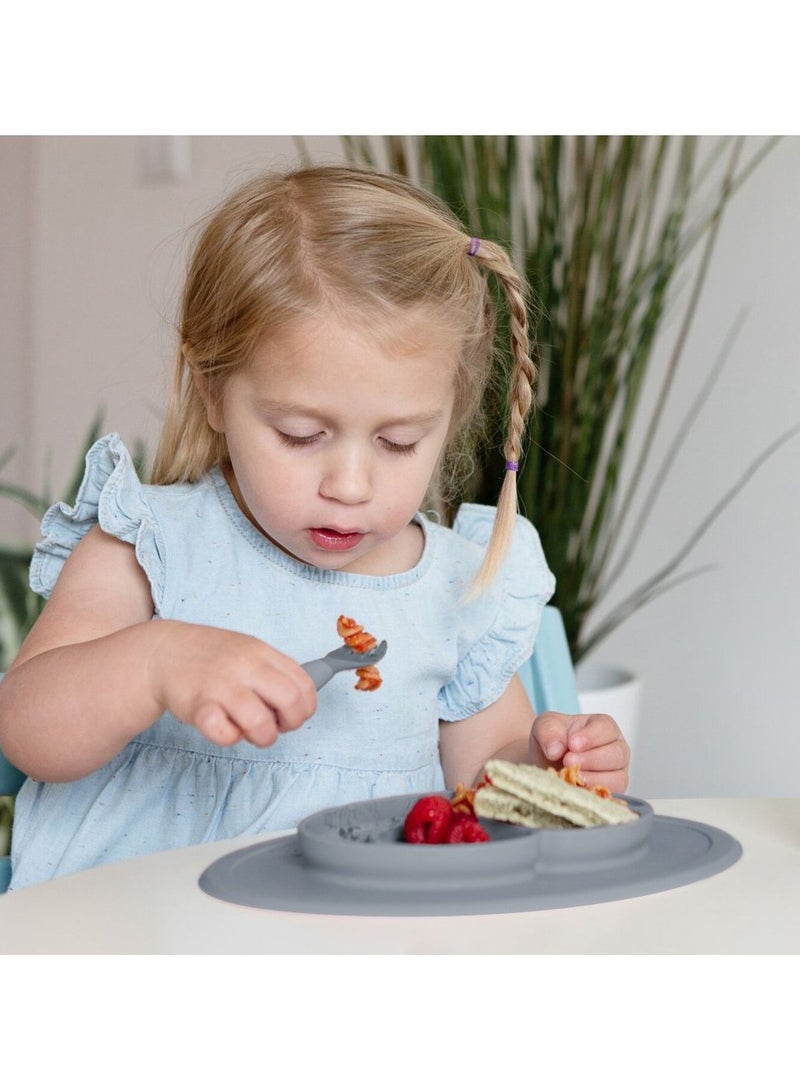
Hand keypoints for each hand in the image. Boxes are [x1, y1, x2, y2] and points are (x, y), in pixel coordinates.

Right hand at [146, 621, 317, 747]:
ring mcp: (222, 686)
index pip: (304, 684)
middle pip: (290, 701)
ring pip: (261, 723)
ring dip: (262, 737)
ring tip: (249, 731)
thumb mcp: (249, 651)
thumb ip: (274, 673)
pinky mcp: (199, 706)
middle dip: (290, 724)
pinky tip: (224, 727)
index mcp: (263, 653)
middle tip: (275, 726)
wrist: (164, 652)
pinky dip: (229, 738)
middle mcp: (246, 667)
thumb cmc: (212, 657)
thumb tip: (300, 703)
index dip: (305, 708)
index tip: (293, 715)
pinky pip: (224, 734)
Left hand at [530, 711, 629, 792]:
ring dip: (592, 779)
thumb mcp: (545, 726)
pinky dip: (593, 795)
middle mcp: (616, 749)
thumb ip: (549, 731)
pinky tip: (576, 790)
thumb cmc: (553, 740)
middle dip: (591, 760)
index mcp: (603, 727)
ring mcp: (616, 773)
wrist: (546, 762)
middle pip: (617, 754)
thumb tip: (555, 749)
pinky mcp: (611, 793)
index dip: (591, 737)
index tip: (572, 744)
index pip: (606, 729)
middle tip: (567, 761)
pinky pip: (611, 798)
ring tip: (571, 777)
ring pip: (617, 779)